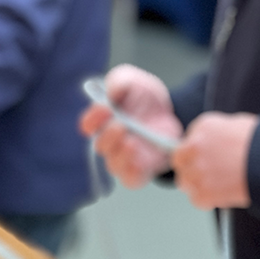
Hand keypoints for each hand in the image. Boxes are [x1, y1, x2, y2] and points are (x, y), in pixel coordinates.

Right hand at [79, 64, 181, 187]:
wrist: (171, 112)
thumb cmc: (144, 97)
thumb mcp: (132, 80)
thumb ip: (119, 82)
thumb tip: (110, 92)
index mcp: (102, 121)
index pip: (89, 124)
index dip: (93, 119)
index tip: (104, 109)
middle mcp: (109, 141)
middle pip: (101, 145)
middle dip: (109, 135)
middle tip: (121, 125)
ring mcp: (124, 158)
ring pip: (114, 164)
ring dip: (121, 154)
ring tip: (131, 142)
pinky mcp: (141, 170)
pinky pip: (131, 178)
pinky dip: (134, 171)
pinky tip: (141, 159)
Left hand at [171, 112, 257, 209]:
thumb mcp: (238, 125)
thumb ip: (219, 134)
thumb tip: (215, 145)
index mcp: (204, 127)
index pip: (188, 139)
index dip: (195, 152)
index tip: (204, 158)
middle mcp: (194, 147)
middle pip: (179, 161)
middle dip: (190, 167)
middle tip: (207, 174)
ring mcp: (197, 171)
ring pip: (185, 182)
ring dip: (198, 184)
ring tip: (218, 185)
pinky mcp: (204, 193)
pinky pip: (197, 200)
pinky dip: (208, 200)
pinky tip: (223, 194)